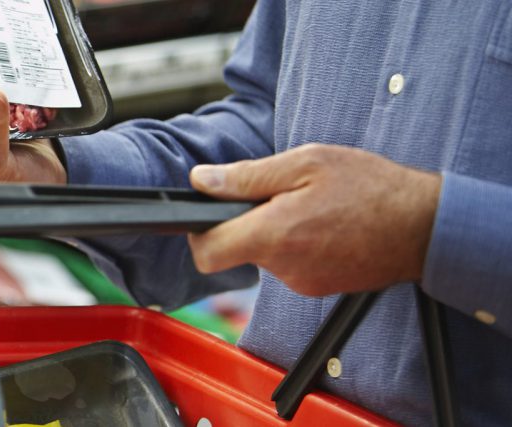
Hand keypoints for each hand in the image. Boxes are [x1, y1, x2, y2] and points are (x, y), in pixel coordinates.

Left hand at [187, 144, 441, 295]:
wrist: (425, 226)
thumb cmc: (371, 189)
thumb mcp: (307, 163)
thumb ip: (248, 176)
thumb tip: (202, 181)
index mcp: (274, 235)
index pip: (206, 252)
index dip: (200, 231)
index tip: (212, 211)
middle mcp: (283, 267)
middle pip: (236, 247)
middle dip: (246, 220)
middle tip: (280, 193)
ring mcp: (301, 282)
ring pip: (264, 253)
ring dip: (276, 228)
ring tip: (312, 205)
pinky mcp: (317, 286)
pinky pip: (290, 262)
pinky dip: (298, 242)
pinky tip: (325, 223)